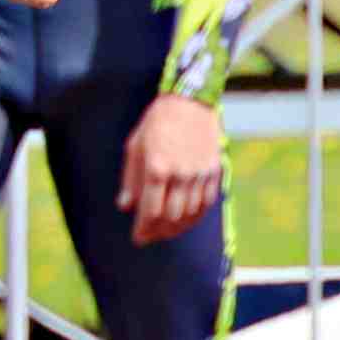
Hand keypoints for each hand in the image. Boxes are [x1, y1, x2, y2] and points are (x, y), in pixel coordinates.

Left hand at [121, 95, 227, 241]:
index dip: (143, 229)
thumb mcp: (135, 147)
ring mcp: (200, 173)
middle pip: (171, 217)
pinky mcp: (214, 170)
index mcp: (157, 167)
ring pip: (190, 213)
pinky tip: (186, 219)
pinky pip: (207, 202)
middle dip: (158, 232)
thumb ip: (130, 180)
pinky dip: (196, 215)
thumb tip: (125, 207)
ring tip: (166, 231)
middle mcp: (181, 173)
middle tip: (150, 236)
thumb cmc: (157, 122)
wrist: (190, 100)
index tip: (138, 238)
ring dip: (177, 228)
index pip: (151, 211)